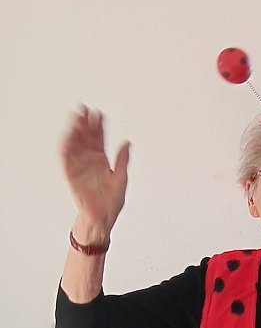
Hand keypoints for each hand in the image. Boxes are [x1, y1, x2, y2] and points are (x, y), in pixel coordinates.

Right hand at [60, 106, 129, 238]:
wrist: (103, 218)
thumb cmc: (112, 201)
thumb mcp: (121, 178)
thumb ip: (123, 160)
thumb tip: (127, 142)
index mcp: (102, 160)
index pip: (98, 139)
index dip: (98, 126)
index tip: (99, 113)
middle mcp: (89, 161)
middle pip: (85, 138)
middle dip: (84, 124)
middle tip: (84, 109)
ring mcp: (80, 167)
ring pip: (74, 145)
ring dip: (74, 132)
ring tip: (75, 119)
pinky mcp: (72, 176)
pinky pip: (66, 160)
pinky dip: (66, 148)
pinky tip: (68, 137)